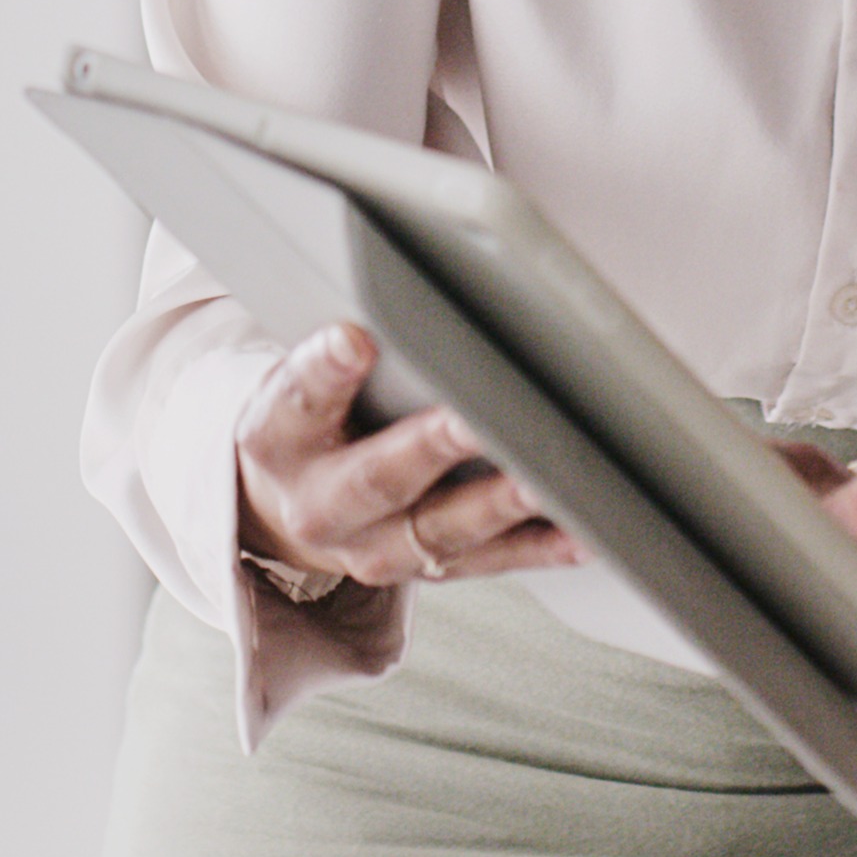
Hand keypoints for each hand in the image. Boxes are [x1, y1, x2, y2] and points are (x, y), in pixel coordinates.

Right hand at [232, 324, 573, 589]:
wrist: (290, 502)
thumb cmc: (314, 418)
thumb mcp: (302, 378)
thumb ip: (346, 348)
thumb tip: (420, 288)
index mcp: (277, 437)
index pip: (297, 397)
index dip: (324, 369)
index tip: (354, 339)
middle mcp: (318, 503)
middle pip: (375, 477)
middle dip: (431, 446)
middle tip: (475, 416)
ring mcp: (371, 547)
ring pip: (438, 530)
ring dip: (497, 505)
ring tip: (542, 479)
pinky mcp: (422, 569)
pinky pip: (485, 561)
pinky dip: (536, 546)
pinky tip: (579, 528)